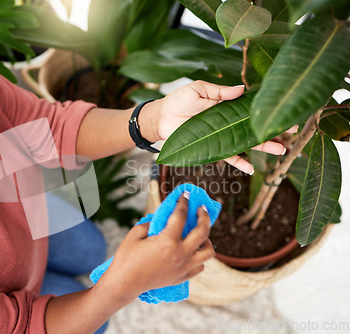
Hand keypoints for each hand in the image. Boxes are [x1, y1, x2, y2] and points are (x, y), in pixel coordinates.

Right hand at [95, 196, 213, 302]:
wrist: (124, 283)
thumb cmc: (126, 258)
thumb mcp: (135, 234)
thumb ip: (150, 223)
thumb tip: (161, 219)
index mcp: (167, 241)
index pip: (180, 217)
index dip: (183, 203)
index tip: (185, 195)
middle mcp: (180, 254)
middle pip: (202, 232)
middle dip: (204, 216)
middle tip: (201, 209)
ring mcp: (183, 267)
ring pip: (208, 252)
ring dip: (206, 239)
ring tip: (199, 233)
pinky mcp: (181, 278)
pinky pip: (200, 266)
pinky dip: (199, 257)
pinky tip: (192, 251)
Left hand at [151, 80, 296, 174]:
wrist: (161, 117)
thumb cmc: (178, 100)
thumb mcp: (198, 89)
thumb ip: (219, 91)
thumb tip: (242, 89)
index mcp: (227, 106)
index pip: (252, 108)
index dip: (268, 109)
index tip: (285, 109)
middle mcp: (228, 122)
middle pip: (255, 126)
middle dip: (273, 129)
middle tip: (293, 130)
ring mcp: (222, 136)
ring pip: (247, 143)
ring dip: (263, 147)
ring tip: (281, 150)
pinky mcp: (212, 148)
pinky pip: (228, 157)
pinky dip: (240, 163)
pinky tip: (252, 169)